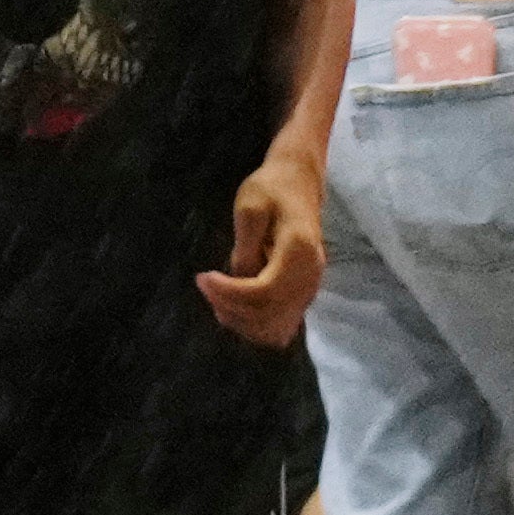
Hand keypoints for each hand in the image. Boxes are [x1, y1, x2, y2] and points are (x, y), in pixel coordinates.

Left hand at [196, 141, 328, 348]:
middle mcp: (310, 278)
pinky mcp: (301, 296)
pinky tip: (233, 305)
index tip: (203, 277)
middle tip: (205, 285)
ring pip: (275, 329)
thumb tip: (239, 280)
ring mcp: (309, 290)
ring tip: (217, 297)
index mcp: (300, 253)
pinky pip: (279, 326)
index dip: (229, 293)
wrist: (298, 185)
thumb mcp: (250, 207)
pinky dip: (254, 325)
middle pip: (269, 316)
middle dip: (230, 307)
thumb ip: (244, 247)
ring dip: (241, 322)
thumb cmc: (271, 190)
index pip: (264, 291)